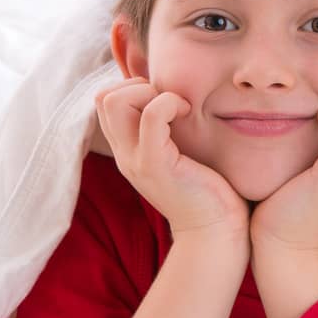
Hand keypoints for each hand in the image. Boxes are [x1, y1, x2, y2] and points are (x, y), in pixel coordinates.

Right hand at [93, 77, 249, 243]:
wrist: (215, 231)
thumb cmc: (207, 187)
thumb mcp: (179, 150)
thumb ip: (168, 127)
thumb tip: (173, 91)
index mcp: (127, 149)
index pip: (103, 101)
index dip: (131, 88)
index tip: (164, 100)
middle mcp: (124, 154)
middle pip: (102, 97)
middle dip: (137, 85)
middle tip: (169, 103)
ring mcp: (135, 160)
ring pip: (114, 101)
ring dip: (149, 92)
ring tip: (177, 108)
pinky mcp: (155, 165)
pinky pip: (151, 116)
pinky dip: (169, 102)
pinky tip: (187, 113)